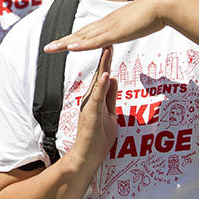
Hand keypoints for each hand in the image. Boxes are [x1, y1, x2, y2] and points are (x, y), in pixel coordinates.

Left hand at [44, 0, 167, 52]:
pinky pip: (96, 41)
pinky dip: (82, 45)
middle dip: (63, 41)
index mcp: (111, 23)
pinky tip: (70, 48)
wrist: (163, 4)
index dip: (74, 38)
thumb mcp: (139, 23)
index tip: (62, 43)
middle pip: (80, 34)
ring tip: (50, 49)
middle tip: (47, 48)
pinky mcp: (116, 33)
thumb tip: (131, 27)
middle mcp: (106, 24)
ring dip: (65, 43)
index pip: (88, 32)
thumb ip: (132, 26)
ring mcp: (110, 28)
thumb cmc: (155, 13)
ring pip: (83, 37)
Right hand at [70, 47, 118, 169]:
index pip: (102, 77)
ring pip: (97, 83)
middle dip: (104, 58)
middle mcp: (90, 99)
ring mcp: (89, 106)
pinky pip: (97, 98)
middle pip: (99, 75)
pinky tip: (105, 75)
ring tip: (108, 51)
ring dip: (103, 67)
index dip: (107, 62)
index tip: (111, 46)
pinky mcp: (90, 114)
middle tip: (109, 40)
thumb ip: (110, 97)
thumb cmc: (97, 139)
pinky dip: (101, 86)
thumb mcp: (109, 114)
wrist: (86, 157)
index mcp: (95, 99)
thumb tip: (111, 79)